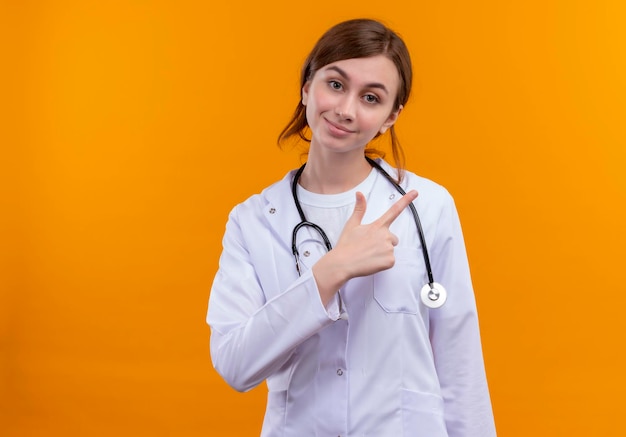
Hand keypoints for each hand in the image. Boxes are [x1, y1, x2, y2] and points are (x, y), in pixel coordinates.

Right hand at [312, 190, 417, 305]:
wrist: (342, 263)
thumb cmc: (346, 245)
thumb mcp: (351, 225)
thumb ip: (359, 209)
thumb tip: (359, 193)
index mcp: (377, 226)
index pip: (394, 210)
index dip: (406, 200)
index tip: (415, 192)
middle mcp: (385, 235)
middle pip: (393, 238)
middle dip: (384, 242)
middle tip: (369, 247)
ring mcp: (388, 248)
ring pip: (390, 250)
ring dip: (382, 253)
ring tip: (368, 255)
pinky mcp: (390, 261)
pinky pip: (390, 261)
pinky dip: (382, 263)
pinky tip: (371, 262)